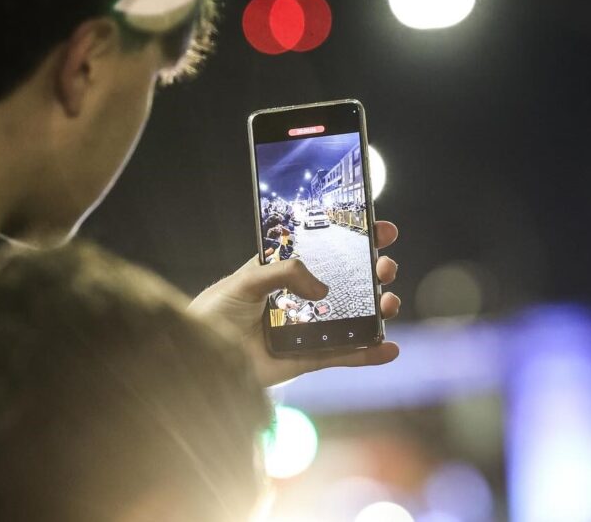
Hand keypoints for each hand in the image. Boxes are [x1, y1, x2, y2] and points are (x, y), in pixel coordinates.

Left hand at [188, 221, 400, 386]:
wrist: (201, 360)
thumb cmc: (213, 314)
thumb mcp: (246, 280)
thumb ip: (285, 272)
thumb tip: (323, 288)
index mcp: (283, 272)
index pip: (325, 251)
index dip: (354, 240)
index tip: (382, 231)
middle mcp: (298, 299)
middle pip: (346, 282)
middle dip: (373, 273)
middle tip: (386, 267)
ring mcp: (305, 330)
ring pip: (351, 318)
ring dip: (377, 310)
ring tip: (389, 302)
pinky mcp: (306, 359)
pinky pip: (342, 356)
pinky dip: (367, 354)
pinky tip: (388, 348)